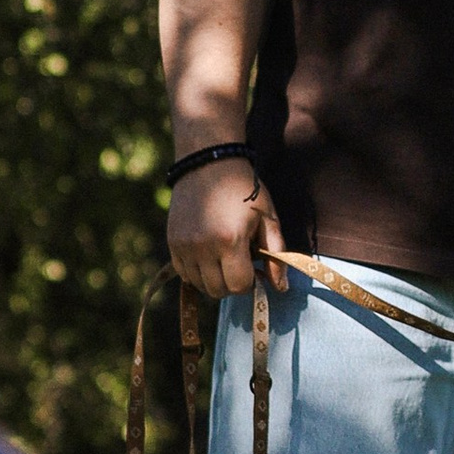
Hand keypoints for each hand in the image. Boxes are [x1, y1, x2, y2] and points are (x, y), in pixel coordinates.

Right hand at [167, 155, 284, 299]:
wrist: (209, 163)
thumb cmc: (244, 190)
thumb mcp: (268, 218)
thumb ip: (276, 255)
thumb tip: (281, 289)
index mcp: (230, 241)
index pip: (239, 286)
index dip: (251, 282)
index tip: (255, 268)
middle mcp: (203, 247)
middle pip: (218, 290)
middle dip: (233, 283)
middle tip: (240, 263)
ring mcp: (184, 246)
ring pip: (199, 285)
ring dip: (214, 279)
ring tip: (224, 258)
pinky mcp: (172, 243)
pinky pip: (184, 274)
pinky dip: (197, 272)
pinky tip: (208, 256)